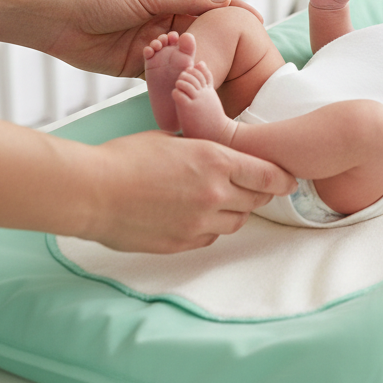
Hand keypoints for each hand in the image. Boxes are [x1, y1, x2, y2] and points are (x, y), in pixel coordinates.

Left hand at [49, 0, 263, 78]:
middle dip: (222, 42)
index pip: (210, 2)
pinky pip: (169, 74)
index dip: (234, 11)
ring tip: (222, 73)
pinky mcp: (144, 66)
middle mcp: (167, 18)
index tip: (257, 22)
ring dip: (200, 62)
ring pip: (188, 54)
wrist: (62, 21)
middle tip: (246, 56)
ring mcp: (157, 43)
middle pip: (203, 31)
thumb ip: (186, 0)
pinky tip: (196, 85)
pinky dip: (181, 79)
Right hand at [86, 131, 298, 252]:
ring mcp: (199, 222)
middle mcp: (215, 193)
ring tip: (218, 200)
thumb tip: (215, 152)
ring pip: (236, 222)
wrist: (93, 191)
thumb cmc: (126, 157)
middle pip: (256, 201)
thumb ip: (202, 149)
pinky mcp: (182, 243)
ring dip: (234, 212)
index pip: (267, 176)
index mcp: (215, 161)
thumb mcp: (173, 139)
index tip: (289, 180)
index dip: (282, 179)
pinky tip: (195, 216)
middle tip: (252, 188)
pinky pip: (210, 237)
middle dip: (257, 194)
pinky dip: (210, 228)